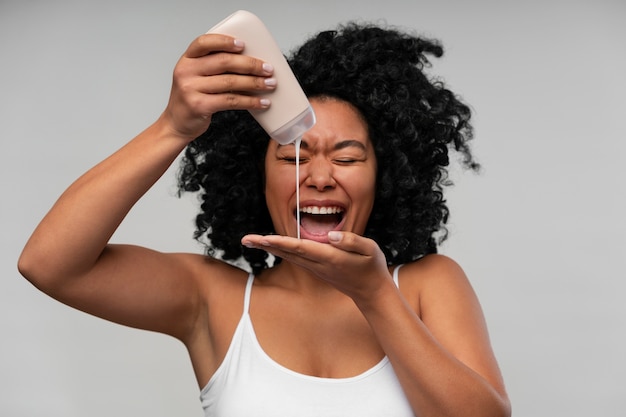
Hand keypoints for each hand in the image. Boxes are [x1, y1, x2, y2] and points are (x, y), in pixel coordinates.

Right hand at [161, 33, 275, 140]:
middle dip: (250, 64)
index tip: (244, 45)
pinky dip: (250, 101)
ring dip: (254, 83)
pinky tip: (261, 102)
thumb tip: (250, 61)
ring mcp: (191, 89)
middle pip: (223, 62)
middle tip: (268, 69)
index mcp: (187, 59)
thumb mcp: (195, 76)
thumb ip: (213, 66)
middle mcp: (186, 71)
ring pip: (230, 82)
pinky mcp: (199, 106)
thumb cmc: (191, 97)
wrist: (176, 123)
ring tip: (270, 84)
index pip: (204, 42)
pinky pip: (230, 101)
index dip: (224, 41)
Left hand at [241, 231, 391, 301]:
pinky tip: (272, 246)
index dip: (281, 242)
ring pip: (289, 256)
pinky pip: (295, 258)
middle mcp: (319, 265)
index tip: (264, 238)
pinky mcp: (317, 269)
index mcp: (330, 258)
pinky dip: (281, 251)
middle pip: (288, 252)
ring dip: (270, 248)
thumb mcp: (370, 250)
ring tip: (252, 241)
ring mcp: (316, 268)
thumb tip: (331, 235)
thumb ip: (351, 241)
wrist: (371, 292)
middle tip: (245, 239)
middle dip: (266, 245)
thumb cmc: (372, 267)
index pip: (301, 247)